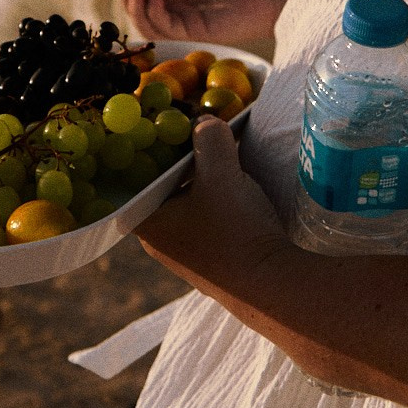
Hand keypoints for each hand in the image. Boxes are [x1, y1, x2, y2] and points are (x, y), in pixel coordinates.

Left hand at [138, 116, 292, 294]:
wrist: (271, 285)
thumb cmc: (234, 230)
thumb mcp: (221, 173)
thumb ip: (210, 139)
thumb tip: (205, 122)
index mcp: (145, 220)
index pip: (135, 172)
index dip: (151, 145)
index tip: (168, 123)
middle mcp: (158, 239)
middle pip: (163, 184)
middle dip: (181, 158)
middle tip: (198, 131)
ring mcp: (184, 251)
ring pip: (186, 201)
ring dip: (203, 178)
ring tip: (221, 151)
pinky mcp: (210, 258)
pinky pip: (205, 217)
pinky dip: (215, 198)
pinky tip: (236, 184)